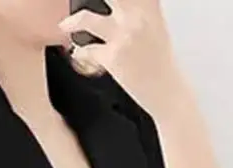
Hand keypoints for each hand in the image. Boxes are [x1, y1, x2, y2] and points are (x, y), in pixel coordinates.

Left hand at [58, 0, 181, 118]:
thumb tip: (117, 3)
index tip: (101, 1)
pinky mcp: (113, 58)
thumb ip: (140, 7)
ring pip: (87, 18)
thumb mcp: (155, 25)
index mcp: (149, 5)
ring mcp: (124, 36)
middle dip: (84, 1)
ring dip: (72, 22)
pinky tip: (80, 54)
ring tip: (65, 24)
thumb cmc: (159, 61)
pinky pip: (85, 50)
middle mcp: (137, 16)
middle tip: (78, 2)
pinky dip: (80, 53)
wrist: (166, 92)